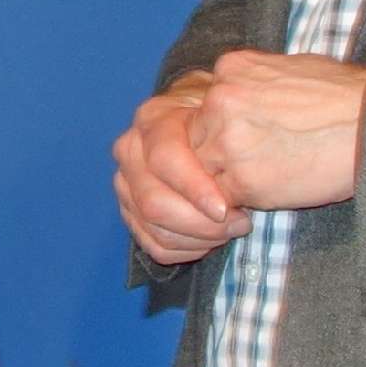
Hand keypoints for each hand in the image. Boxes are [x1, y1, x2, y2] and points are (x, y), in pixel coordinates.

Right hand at [113, 69, 244, 266]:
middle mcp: (130, 151)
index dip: (194, 188)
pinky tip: (210, 241)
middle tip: (239, 223)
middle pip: (153, 201)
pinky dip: (186, 250)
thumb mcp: (227, 117)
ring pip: (153, 227)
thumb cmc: (224, 123)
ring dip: (198, 238)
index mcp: (152, 121)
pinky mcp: (130, 212)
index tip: (224, 208)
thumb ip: (226, 139)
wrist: (207, 127)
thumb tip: (233, 180)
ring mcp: (126, 184)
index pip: (165, 159)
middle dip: (200, 222)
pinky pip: (154, 245)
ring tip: (231, 230)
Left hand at [188, 49, 365, 211]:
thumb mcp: (293, 68)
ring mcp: (228, 142)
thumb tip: (246, 97)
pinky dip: (242, 203)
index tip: (247, 140)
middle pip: (198, 139)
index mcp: (231, 69)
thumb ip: (256, 83)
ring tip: (267, 179)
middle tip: (256, 165)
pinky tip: (272, 193)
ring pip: (205, 172)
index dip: (222, 129)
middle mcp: (220, 101)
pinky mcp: (243, 181)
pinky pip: (225, 200)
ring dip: (228, 182)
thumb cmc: (347, 97)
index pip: (206, 107)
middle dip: (220, 157)